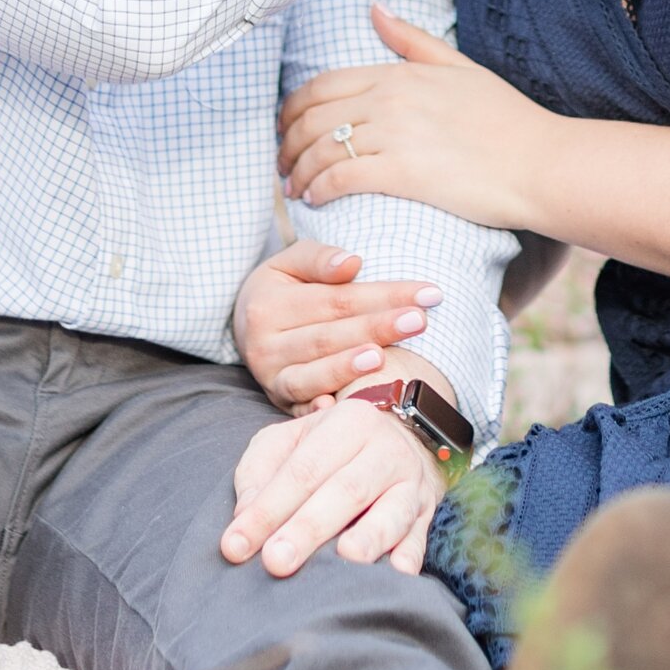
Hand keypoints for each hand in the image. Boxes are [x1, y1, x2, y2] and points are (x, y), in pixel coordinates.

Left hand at [220, 393, 444, 576]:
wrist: (397, 437)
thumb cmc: (328, 448)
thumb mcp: (289, 441)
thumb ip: (260, 472)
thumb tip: (245, 515)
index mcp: (346, 423)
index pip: (301, 470)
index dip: (267, 509)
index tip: (234, 546)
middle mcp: (383, 450)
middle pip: (345, 490)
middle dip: (308, 529)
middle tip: (275, 562)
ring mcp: (410, 483)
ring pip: (391, 512)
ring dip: (368, 538)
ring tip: (344, 560)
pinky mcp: (427, 514)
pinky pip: (420, 537)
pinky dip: (409, 556)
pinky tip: (396, 573)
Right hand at [234, 243, 443, 407]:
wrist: (242, 324)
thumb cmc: (281, 289)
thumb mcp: (290, 262)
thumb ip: (319, 258)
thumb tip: (352, 263)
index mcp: (271, 304)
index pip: (338, 299)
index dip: (385, 295)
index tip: (428, 294)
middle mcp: (266, 344)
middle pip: (329, 336)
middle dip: (377, 328)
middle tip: (419, 321)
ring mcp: (270, 377)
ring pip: (311, 375)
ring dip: (346, 368)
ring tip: (381, 358)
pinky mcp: (277, 402)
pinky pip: (296, 409)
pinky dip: (314, 410)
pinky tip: (336, 408)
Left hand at [278, 6, 552, 230]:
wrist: (540, 162)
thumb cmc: (506, 119)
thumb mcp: (459, 67)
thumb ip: (411, 40)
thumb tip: (374, 8)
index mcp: (399, 73)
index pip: (321, 85)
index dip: (291, 109)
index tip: (285, 129)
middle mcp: (391, 98)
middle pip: (312, 117)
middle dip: (286, 144)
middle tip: (282, 165)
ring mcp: (396, 134)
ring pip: (321, 149)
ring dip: (298, 172)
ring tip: (295, 188)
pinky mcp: (403, 172)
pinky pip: (341, 177)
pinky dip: (319, 189)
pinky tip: (315, 201)